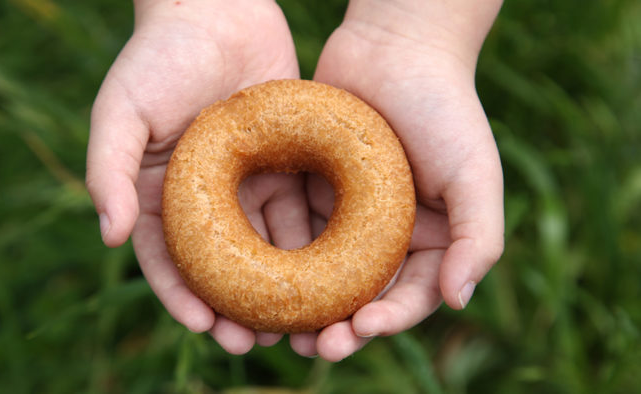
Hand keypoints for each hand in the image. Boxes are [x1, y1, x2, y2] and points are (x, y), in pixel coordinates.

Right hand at [86, 0, 310, 353]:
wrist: (215, 8)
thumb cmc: (158, 58)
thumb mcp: (120, 113)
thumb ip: (108, 172)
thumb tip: (108, 235)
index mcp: (160, 196)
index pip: (169, 261)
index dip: (184, 298)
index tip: (207, 328)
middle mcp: (206, 201)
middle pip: (222, 268)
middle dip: (237, 308)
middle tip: (256, 343)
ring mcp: (248, 186)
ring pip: (267, 249)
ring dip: (281, 289)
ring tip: (299, 323)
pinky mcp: (286, 167)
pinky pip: (302, 212)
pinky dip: (314, 246)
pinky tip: (332, 273)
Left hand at [295, 0, 504, 360]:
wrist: (395, 48)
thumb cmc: (444, 110)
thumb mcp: (475, 174)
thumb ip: (477, 239)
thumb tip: (458, 301)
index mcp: (429, 240)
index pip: (409, 295)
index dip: (387, 320)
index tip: (359, 330)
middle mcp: (387, 235)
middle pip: (360, 296)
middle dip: (339, 328)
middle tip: (314, 349)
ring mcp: (346, 216)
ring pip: (321, 274)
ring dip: (302, 306)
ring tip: (279, 332)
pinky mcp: (311, 191)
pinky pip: (293, 232)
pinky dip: (278, 260)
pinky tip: (257, 280)